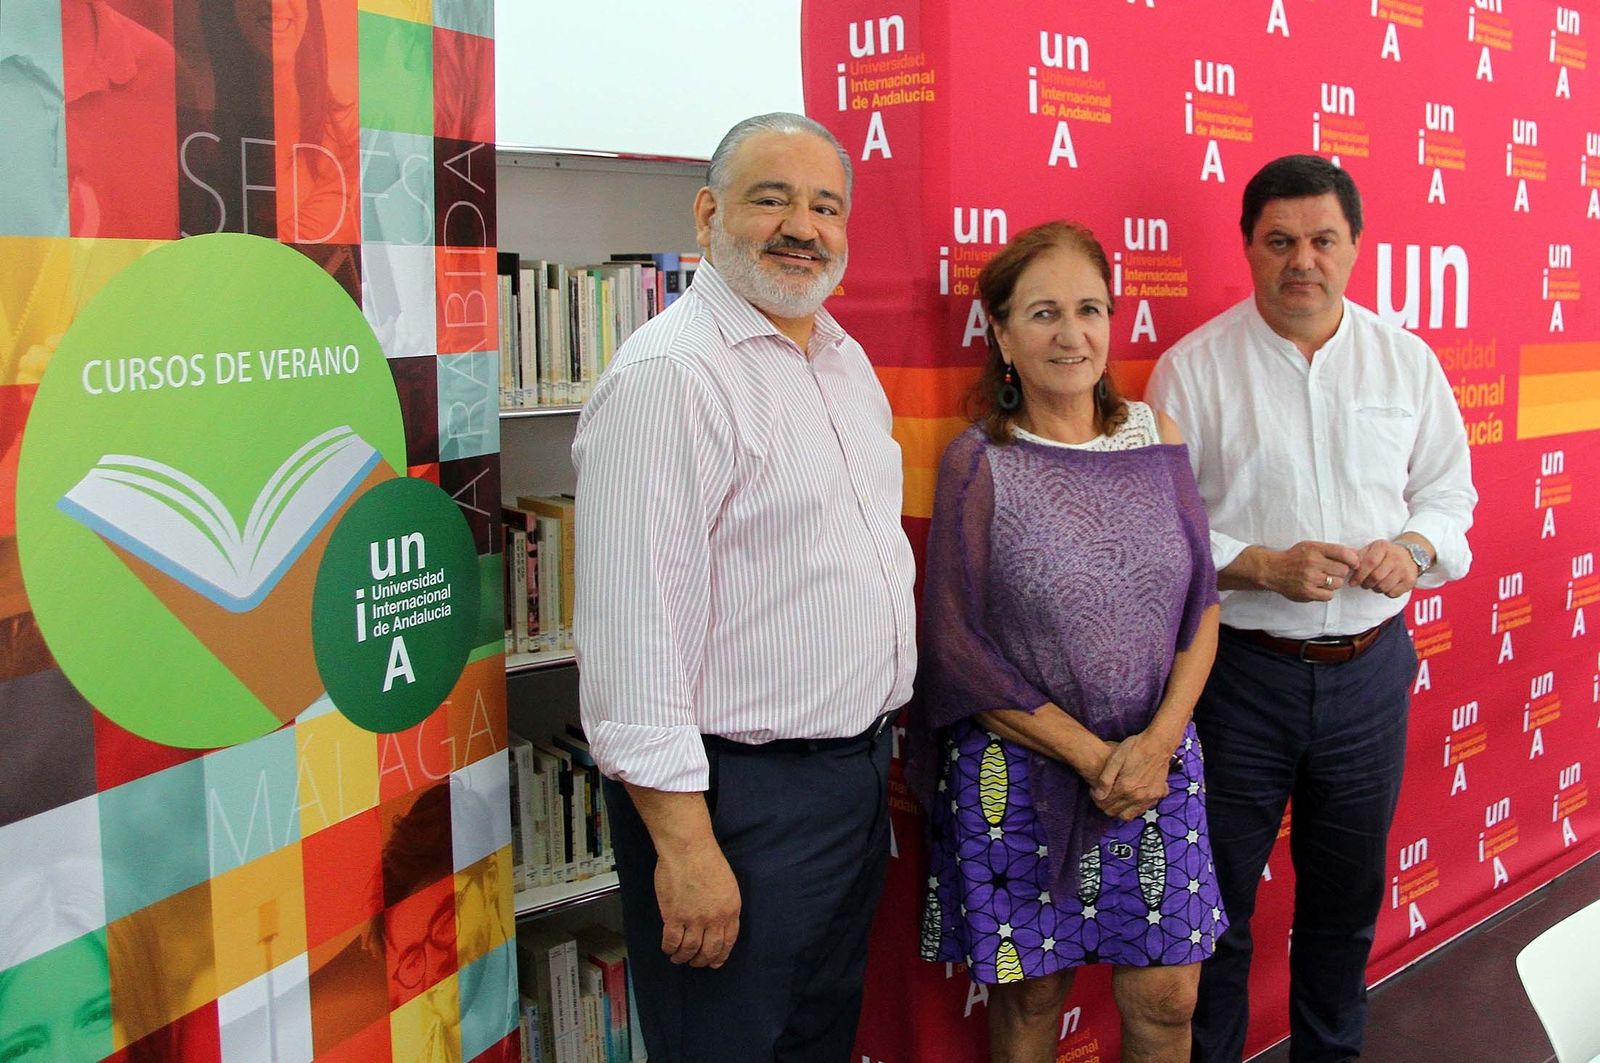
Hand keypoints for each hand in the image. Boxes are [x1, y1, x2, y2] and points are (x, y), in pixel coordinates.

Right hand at [655, 838, 740, 967]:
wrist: (688, 849)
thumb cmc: (707, 860)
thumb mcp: (727, 884)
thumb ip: (724, 906)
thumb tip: (717, 923)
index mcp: (731, 910)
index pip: (728, 941)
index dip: (721, 955)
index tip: (714, 962)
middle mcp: (715, 918)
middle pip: (710, 950)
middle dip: (702, 960)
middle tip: (695, 962)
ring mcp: (694, 919)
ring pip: (690, 950)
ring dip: (684, 957)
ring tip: (679, 958)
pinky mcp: (674, 916)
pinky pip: (672, 941)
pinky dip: (670, 948)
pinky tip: (668, 948)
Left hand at [1090, 731, 1172, 820]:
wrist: (1158, 743)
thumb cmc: (1135, 747)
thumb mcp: (1115, 758)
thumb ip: (1105, 779)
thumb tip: (1099, 796)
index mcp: (1125, 788)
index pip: (1105, 804)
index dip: (1097, 799)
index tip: (1095, 791)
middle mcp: (1138, 796)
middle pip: (1116, 813)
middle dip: (1106, 806)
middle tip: (1104, 795)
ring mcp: (1150, 797)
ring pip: (1130, 815)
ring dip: (1120, 810)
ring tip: (1116, 797)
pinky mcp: (1159, 794)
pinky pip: (1144, 809)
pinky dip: (1135, 807)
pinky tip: (1131, 796)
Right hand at [1258, 541, 1360, 602]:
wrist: (1272, 570)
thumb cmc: (1294, 557)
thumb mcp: (1311, 547)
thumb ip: (1331, 550)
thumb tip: (1355, 554)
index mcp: (1314, 549)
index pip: (1343, 553)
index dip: (1353, 559)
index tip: (1354, 563)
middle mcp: (1312, 563)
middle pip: (1343, 570)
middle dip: (1340, 572)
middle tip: (1332, 572)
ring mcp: (1309, 579)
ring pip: (1338, 584)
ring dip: (1334, 583)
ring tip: (1323, 580)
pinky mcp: (1307, 592)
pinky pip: (1329, 595)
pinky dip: (1326, 593)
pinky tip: (1319, 588)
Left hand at [1349, 539, 1421, 597]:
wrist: (1411, 555)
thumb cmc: (1385, 554)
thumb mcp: (1372, 549)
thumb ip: (1358, 556)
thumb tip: (1343, 563)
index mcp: (1383, 547)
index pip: (1369, 562)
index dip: (1359, 575)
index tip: (1352, 582)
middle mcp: (1396, 557)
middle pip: (1376, 577)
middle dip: (1365, 583)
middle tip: (1363, 584)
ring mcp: (1404, 569)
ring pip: (1383, 587)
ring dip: (1375, 589)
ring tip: (1374, 584)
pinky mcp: (1410, 581)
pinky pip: (1393, 593)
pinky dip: (1386, 593)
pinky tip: (1385, 586)